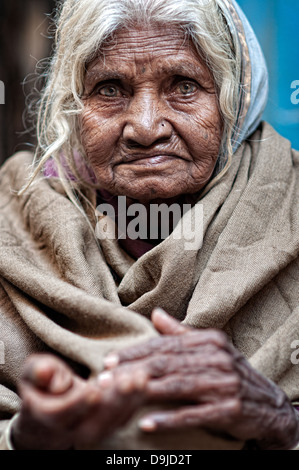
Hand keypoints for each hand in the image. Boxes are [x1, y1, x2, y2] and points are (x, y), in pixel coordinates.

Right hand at [12, 353, 146, 449]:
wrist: (47, 414)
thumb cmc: (40, 386)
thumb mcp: (32, 374)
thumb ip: (39, 371)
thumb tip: (44, 371)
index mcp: (50, 416)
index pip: (64, 413)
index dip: (78, 402)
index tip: (93, 389)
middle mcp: (72, 430)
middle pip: (95, 421)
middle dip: (114, 400)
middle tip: (128, 380)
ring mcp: (93, 431)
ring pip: (113, 421)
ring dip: (130, 400)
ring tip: (141, 377)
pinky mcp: (109, 425)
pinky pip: (124, 416)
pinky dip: (135, 399)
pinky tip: (143, 379)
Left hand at [104, 309, 298, 449]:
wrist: (268, 403)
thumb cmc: (230, 372)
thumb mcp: (210, 348)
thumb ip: (181, 333)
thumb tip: (156, 313)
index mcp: (208, 341)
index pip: (165, 344)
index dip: (136, 352)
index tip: (111, 360)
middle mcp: (217, 358)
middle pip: (167, 363)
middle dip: (132, 370)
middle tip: (105, 379)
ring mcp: (224, 384)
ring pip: (176, 386)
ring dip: (144, 392)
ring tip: (118, 397)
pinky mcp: (229, 409)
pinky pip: (194, 415)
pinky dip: (169, 419)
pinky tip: (147, 423)